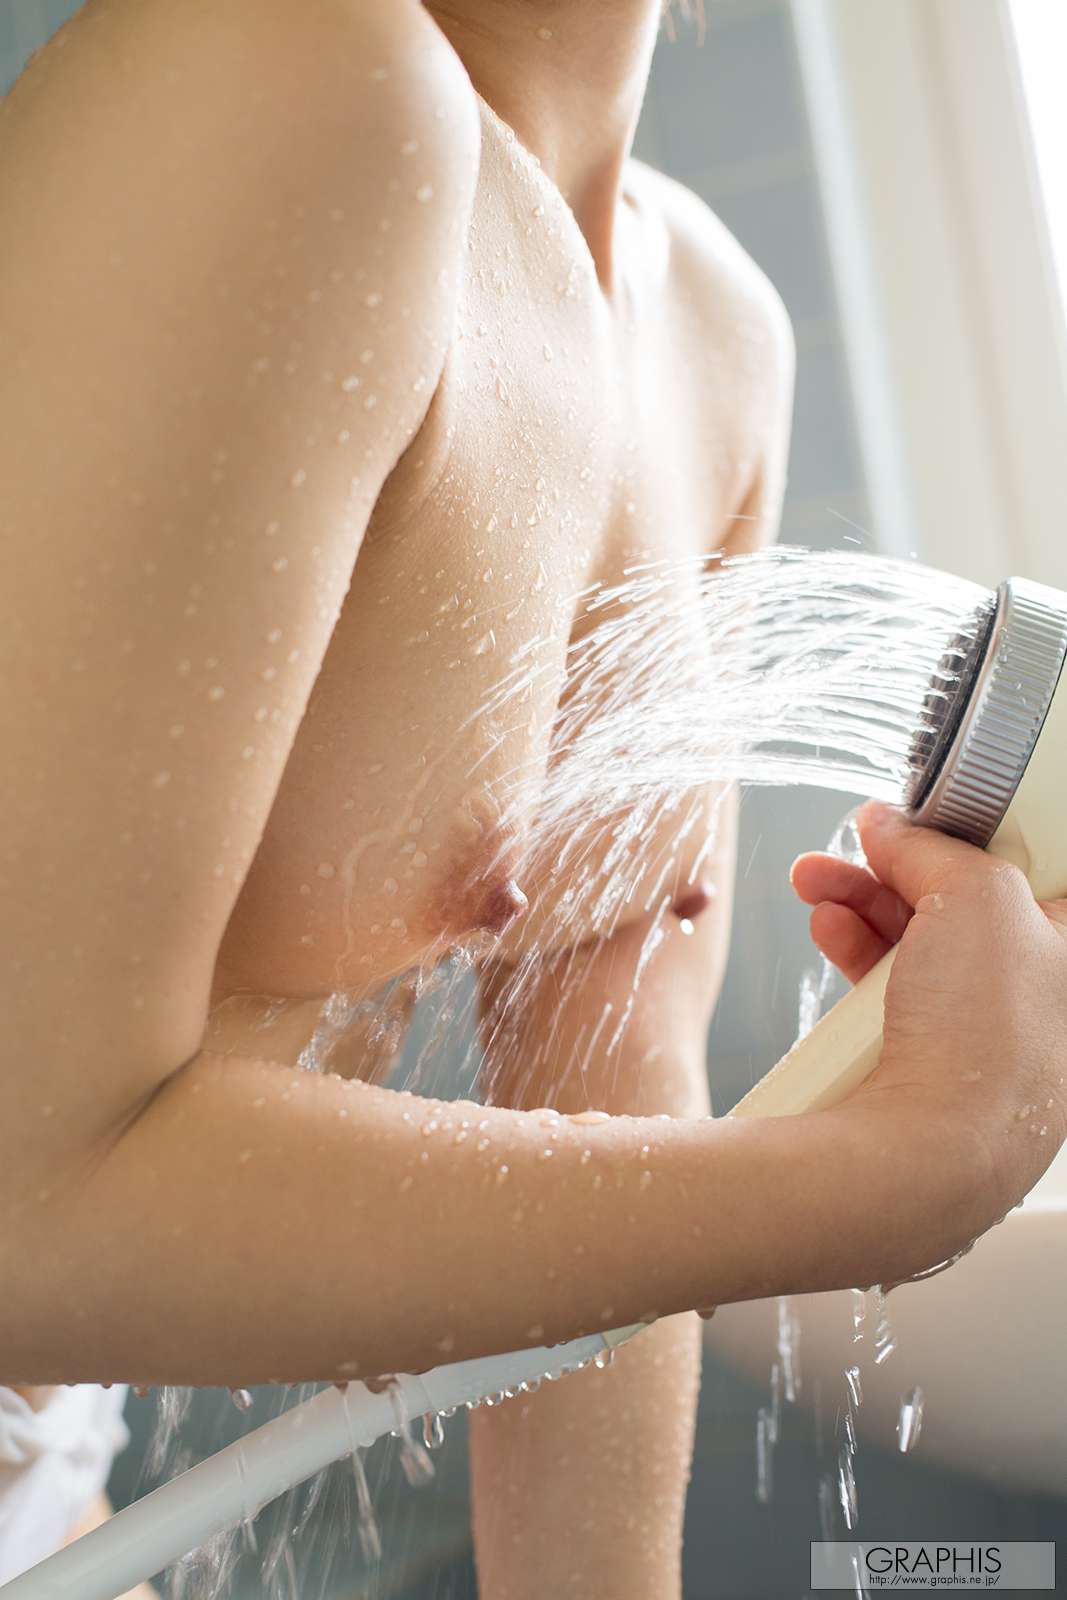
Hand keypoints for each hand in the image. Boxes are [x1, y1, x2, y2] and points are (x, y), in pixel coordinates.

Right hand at [791, 800, 1066, 1281]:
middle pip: (966, 904)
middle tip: (863, 842)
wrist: (925, 1153)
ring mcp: (981, 1034)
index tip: (937, 817)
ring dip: (861, 901)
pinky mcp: (925, 1062)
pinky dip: (853, 953)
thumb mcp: (977, 895)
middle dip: (901, 865)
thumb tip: (891, 829)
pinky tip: (828, 930)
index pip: (1035, 878)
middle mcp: (1039, 999)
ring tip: (818, 883)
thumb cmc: (988, 1042)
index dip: (983, 839)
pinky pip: (888, 990)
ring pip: (919, 944)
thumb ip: (933, 847)